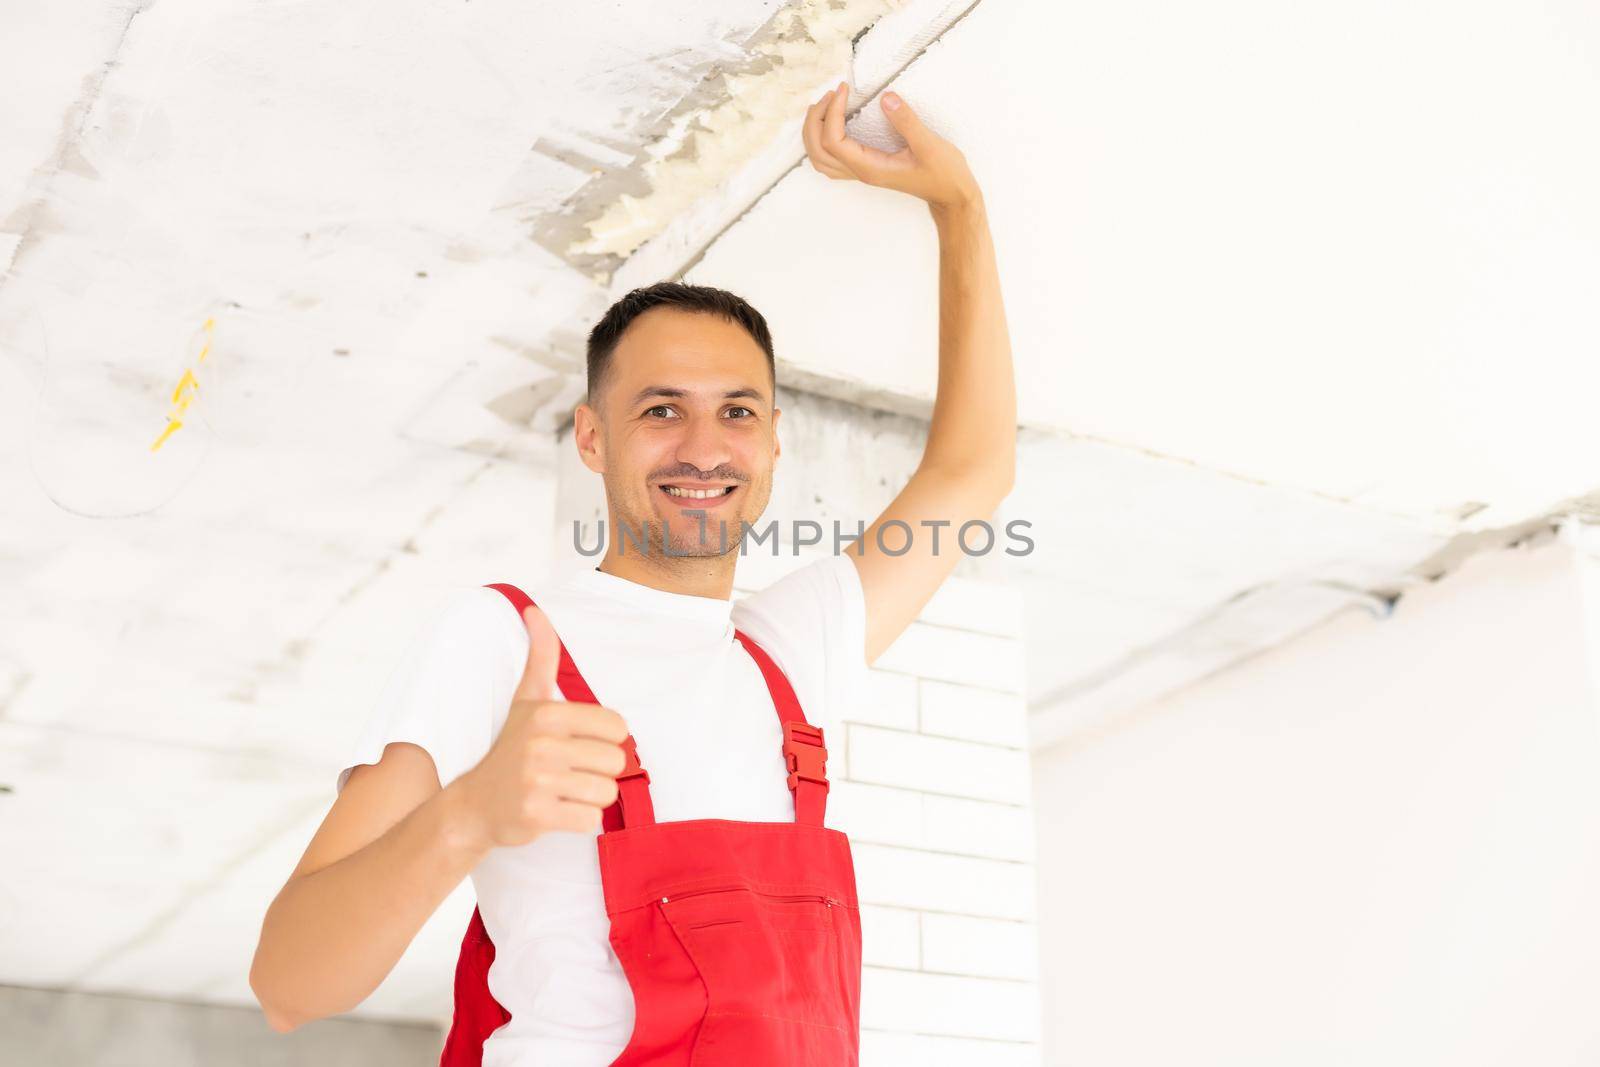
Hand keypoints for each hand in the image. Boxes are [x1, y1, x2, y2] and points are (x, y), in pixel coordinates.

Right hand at [453, 602, 630, 846]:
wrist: (473, 805)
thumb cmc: (510, 750)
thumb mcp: (525, 700)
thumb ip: (540, 657)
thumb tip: (534, 609)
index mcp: (547, 714)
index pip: (618, 727)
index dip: (605, 741)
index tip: (579, 746)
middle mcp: (541, 744)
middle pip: (616, 762)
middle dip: (599, 772)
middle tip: (570, 773)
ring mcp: (537, 781)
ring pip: (606, 792)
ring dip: (590, 797)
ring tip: (564, 791)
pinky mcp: (537, 815)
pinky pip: (590, 820)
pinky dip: (580, 820)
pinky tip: (557, 811)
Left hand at [802, 80, 980, 212]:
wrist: (951, 196)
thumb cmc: (943, 174)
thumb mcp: (929, 144)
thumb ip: (906, 121)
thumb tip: (886, 98)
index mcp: (871, 167)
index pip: (833, 141)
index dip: (832, 112)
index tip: (844, 89)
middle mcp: (861, 172)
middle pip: (818, 150)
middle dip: (816, 119)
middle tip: (831, 93)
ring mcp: (862, 172)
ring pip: (820, 158)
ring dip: (814, 131)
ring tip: (826, 105)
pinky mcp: (867, 168)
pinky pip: (831, 160)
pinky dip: (823, 141)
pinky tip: (832, 122)